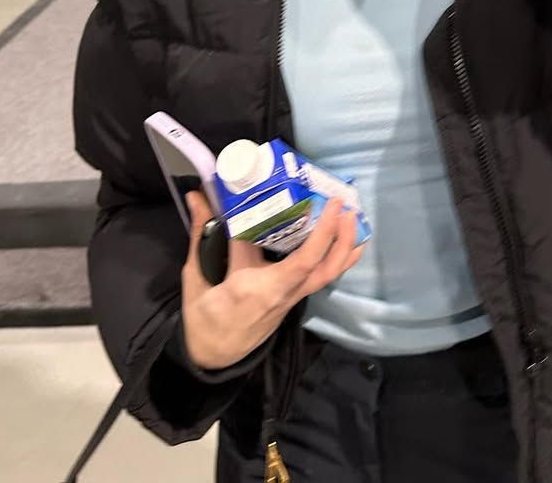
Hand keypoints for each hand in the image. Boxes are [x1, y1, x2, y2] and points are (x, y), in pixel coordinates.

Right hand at [181, 189, 364, 370]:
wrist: (211, 356)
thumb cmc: (203, 317)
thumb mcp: (197, 275)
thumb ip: (200, 233)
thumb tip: (197, 195)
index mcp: (256, 287)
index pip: (297, 258)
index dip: (316, 229)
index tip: (329, 202)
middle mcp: (282, 293)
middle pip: (323, 267)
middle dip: (339, 236)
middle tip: (345, 204)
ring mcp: (290, 298)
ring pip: (328, 275)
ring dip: (345, 246)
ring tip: (354, 217)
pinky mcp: (293, 300)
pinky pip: (322, 278)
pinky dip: (337, 259)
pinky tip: (346, 242)